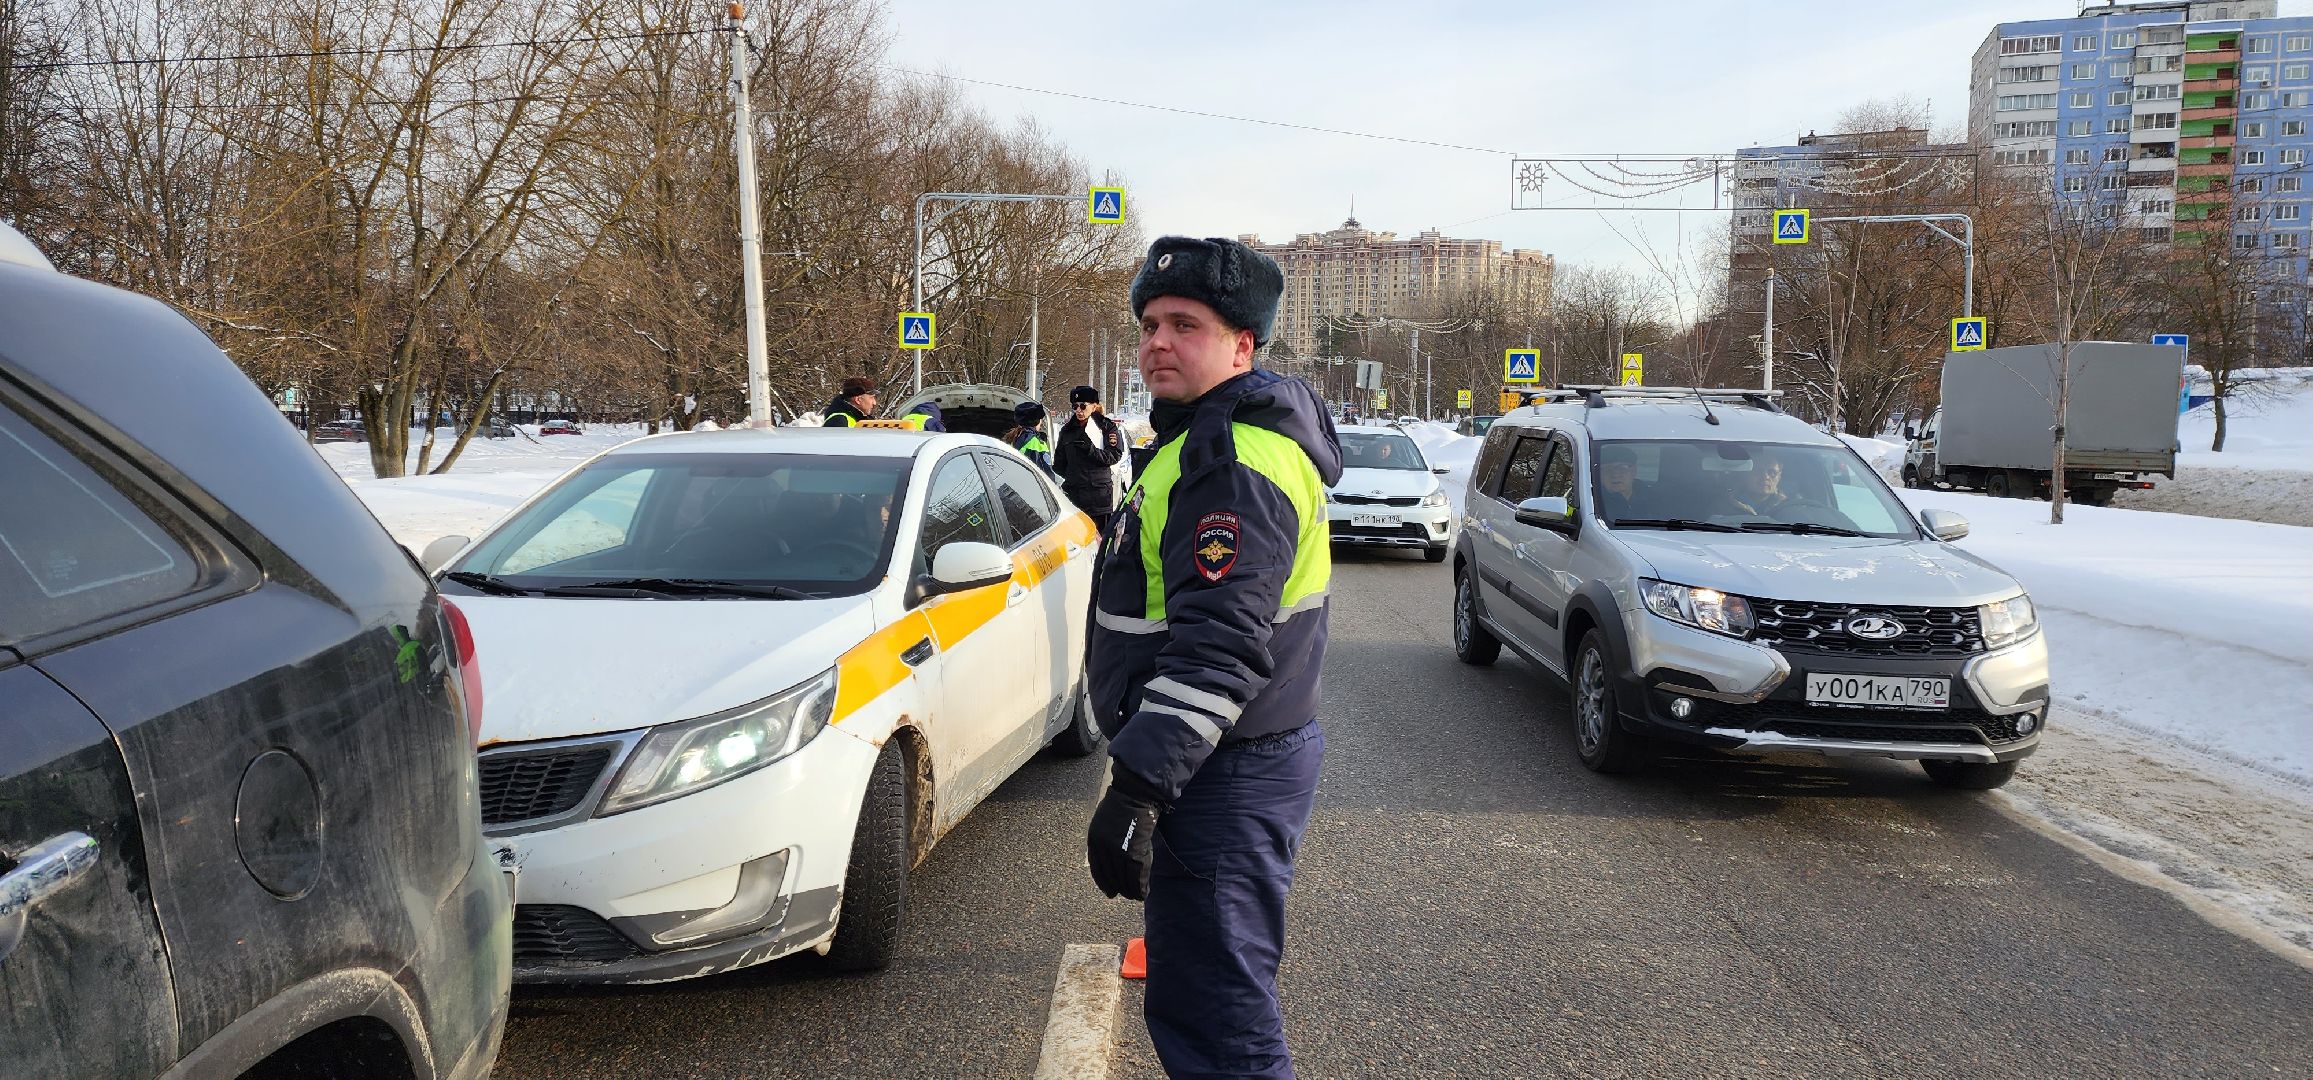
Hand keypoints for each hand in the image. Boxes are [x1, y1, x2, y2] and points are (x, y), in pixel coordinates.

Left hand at [1086, 766, 1162, 899]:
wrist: (1134, 794)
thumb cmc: (1122, 803)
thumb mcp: (1103, 822)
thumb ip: (1105, 839)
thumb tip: (1112, 856)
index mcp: (1094, 840)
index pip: (1097, 868)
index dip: (1104, 882)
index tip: (1109, 891)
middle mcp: (1103, 848)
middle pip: (1111, 875)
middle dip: (1118, 887)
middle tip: (1124, 895)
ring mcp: (1118, 851)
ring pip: (1124, 878)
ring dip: (1130, 890)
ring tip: (1135, 896)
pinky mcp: (1133, 852)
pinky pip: (1136, 875)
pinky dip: (1140, 886)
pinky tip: (1143, 892)